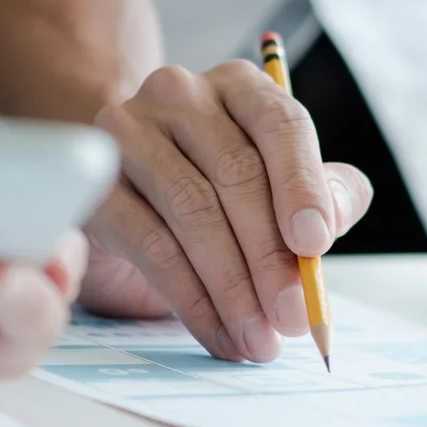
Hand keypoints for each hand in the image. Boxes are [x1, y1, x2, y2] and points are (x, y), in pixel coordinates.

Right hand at [81, 62, 372, 360]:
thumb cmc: (217, 196)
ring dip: (234, 287)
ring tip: (260, 338)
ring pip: (193, 211)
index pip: (279, 124)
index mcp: (239, 87)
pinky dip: (192, 300)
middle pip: (237, 173)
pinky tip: (219, 334)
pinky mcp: (94, 186)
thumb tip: (332, 219)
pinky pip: (151, 246)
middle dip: (271, 256)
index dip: (302, 186)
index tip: (316, 245)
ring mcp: (128, 133)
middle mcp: (180, 94)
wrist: (128, 213)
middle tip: (293, 316)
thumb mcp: (280, 192)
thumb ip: (323, 196)